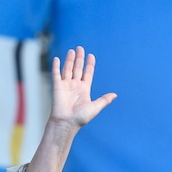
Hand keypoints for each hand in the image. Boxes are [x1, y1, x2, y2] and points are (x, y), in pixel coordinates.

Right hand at [26, 46, 115, 171]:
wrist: (66, 123)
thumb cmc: (80, 118)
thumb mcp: (95, 107)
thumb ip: (104, 100)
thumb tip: (115, 95)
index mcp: (84, 90)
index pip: (87, 74)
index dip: (89, 65)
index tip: (91, 56)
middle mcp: (75, 86)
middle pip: (77, 69)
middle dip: (79, 59)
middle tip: (80, 48)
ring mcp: (65, 86)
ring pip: (68, 69)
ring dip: (69, 60)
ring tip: (72, 50)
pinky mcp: (57, 87)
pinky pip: (56, 74)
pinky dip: (56, 67)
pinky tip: (58, 59)